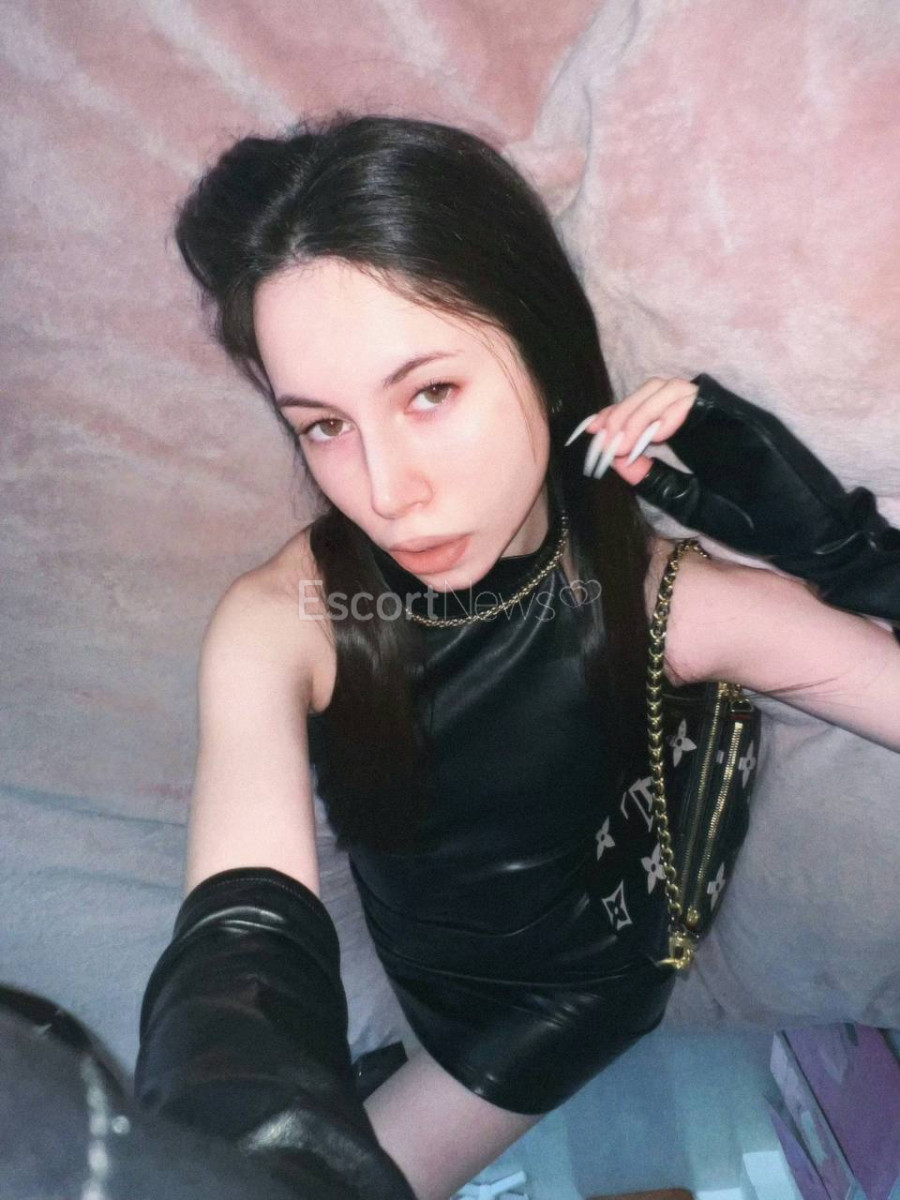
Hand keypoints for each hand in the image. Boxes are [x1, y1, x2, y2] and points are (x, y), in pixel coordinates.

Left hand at [566, 372, 899, 634]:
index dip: (615, 416)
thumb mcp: (689, 504)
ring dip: (640, 412)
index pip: (646, 410)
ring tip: (622, 442)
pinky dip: (671, 414)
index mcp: (692, 438)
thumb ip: (656, 482)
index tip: (590, 434)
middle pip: (654, 392)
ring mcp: (726, 417)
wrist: (798, 537)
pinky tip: (651, 438)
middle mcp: (707, 421)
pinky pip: (702, 401)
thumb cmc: (750, 522)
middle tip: (603, 442)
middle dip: (622, 414)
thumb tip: (616, 461)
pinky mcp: (744, 419)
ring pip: (673, 389)